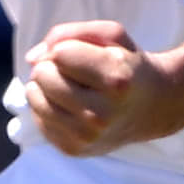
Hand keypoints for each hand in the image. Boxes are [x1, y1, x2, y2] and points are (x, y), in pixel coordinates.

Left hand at [16, 20, 171, 156]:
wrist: (153, 107)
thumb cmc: (127, 65)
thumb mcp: (111, 35)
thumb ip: (69, 33)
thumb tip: (31, 59)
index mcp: (116, 78)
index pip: (59, 53)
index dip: (66, 48)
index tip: (84, 55)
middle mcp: (101, 112)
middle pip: (43, 75)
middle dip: (52, 67)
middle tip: (73, 72)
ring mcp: (87, 136)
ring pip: (35, 98)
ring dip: (44, 87)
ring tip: (68, 87)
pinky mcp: (74, 149)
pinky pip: (38, 120)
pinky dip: (48, 109)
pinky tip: (70, 107)